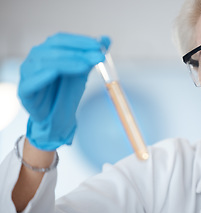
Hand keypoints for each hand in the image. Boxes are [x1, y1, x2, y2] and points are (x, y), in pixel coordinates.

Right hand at [18, 32, 110, 149]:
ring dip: (67, 62)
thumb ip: (91, 55)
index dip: (80, 41)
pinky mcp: (24, 92)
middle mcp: (35, 59)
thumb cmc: (67, 91)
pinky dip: (42, 77)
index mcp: (47, 51)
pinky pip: (31, 83)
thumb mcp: (82, 71)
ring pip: (43, 63)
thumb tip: (107, 39)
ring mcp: (27, 74)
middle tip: (97, 57)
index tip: (99, 45)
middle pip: (53, 49)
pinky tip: (55, 73)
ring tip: (85, 66)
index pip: (61, 39)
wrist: (58, 116)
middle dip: (78, 52)